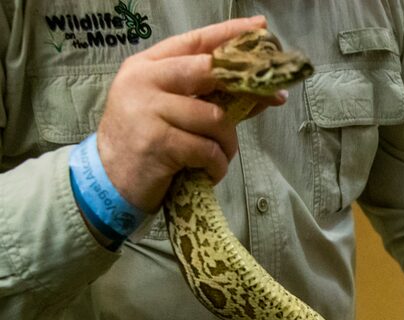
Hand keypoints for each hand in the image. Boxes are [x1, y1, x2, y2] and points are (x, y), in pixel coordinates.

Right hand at [96, 16, 287, 212]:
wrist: (110, 180)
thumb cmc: (148, 142)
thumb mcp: (172, 111)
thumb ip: (210, 97)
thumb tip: (263, 91)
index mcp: (148, 66)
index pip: (195, 42)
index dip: (230, 34)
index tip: (260, 28)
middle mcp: (145, 81)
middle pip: (207, 70)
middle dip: (242, 88)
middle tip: (266, 98)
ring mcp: (149, 110)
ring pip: (215, 117)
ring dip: (227, 143)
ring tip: (219, 155)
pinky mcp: (158, 142)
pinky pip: (208, 150)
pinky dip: (217, 165)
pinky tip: (208, 171)